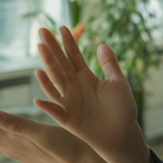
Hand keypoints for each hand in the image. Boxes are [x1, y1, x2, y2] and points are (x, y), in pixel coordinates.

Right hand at [34, 27, 151, 162]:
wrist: (124, 135)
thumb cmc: (123, 110)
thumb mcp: (118, 83)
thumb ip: (110, 64)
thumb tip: (102, 43)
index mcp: (86, 78)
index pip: (74, 57)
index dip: (68, 43)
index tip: (62, 28)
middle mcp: (75, 88)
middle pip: (61, 64)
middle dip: (52, 47)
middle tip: (42, 30)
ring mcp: (70, 102)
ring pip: (55, 81)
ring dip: (47, 66)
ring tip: (41, 49)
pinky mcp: (69, 120)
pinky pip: (56, 111)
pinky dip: (47, 106)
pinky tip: (38, 98)